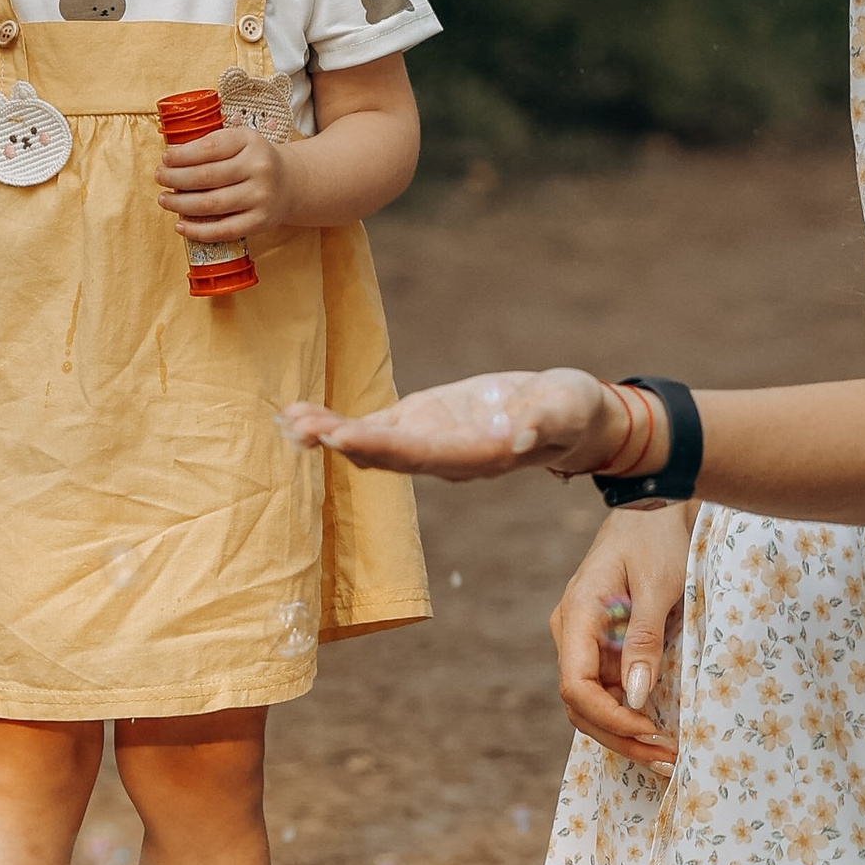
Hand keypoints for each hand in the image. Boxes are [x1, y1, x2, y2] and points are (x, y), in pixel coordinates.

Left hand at [158, 120, 289, 244]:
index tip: (165, 159)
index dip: (181, 156)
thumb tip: (171, 158)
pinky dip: (197, 230)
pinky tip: (180, 225)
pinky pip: (223, 230)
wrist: (291, 182)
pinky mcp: (259, 222)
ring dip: (180, 204)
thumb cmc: (254, 160)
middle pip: (206, 177)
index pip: (209, 148)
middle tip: (160, 178)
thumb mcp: (240, 140)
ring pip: (210, 204)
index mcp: (250, 142)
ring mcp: (260, 197)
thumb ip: (210, 144)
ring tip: (164, 200)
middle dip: (175, 179)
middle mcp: (258, 169)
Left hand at [278, 368, 633, 482]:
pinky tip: (303, 414)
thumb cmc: (573, 410)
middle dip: (343, 442)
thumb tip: (523, 436)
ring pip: (372, 444)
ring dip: (330, 434)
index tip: (343, 437)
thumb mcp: (568, 409)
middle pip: (386, 455)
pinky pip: (374, 426)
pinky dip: (338, 422)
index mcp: (477, 454)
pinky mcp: (423, 421)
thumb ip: (546, 423)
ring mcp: (431, 441)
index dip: (381, 448)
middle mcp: (446, 456)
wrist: (569, 416)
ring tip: (290, 421)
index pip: (422, 454)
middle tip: (301, 428)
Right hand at [550, 504, 689, 771]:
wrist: (655, 503)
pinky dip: (631, 716)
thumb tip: (635, 696)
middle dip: (621, 738)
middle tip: (667, 761)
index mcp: (576, 617)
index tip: (650, 733)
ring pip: (594, 705)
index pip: (576, 687)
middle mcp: (572, 635)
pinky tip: (659, 735)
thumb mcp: (659, 585)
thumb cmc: (657, 536)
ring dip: (626, 734)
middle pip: (582, 706)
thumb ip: (645, 639)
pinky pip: (610, 692)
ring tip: (667, 758)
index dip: (610, 720)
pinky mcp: (605, 646)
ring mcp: (586, 643)